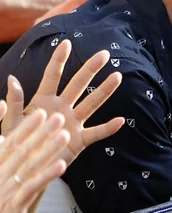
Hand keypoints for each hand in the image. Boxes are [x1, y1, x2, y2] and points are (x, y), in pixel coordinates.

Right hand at [0, 101, 69, 212]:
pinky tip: (61, 165)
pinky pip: (32, 187)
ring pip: (30, 165)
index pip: (12, 144)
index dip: (27, 128)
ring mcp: (7, 190)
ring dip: (48, 149)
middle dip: (41, 133)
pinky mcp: (14, 205)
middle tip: (58, 117)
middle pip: (23, 150)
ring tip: (65, 135)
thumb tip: (5, 141)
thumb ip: (2, 158)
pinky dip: (47, 175)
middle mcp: (0, 175)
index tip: (41, 114)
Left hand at [3, 40, 124, 165]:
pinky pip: (96, 133)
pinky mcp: (79, 141)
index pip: (53, 76)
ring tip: (117, 77)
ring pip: (91, 104)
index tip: (67, 43)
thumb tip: (12, 80)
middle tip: (104, 54)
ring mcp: (72, 123)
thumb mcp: (10, 122)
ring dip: (104, 91)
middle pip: (78, 84)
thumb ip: (13, 102)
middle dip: (91, 69)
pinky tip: (121, 121)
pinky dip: (108, 128)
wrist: (22, 169)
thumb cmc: (15, 144)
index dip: (59, 60)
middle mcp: (61, 108)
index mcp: (42, 101)